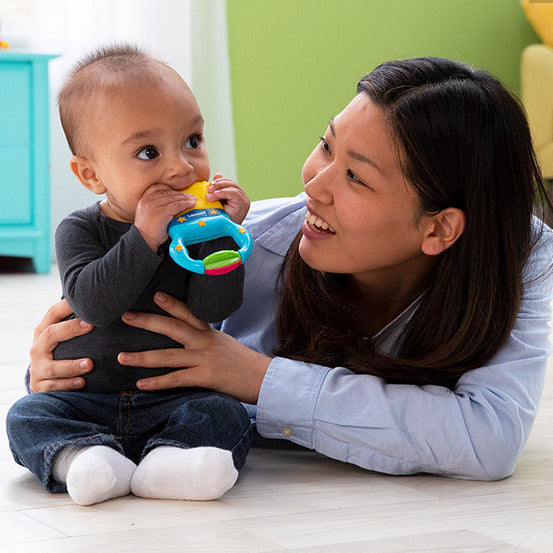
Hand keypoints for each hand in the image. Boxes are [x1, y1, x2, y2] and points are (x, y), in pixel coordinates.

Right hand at [29, 300, 93, 391]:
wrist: (47, 380)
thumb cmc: (64, 351)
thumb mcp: (66, 337)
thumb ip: (80, 322)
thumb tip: (105, 303)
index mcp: (44, 330)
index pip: (53, 313)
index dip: (67, 306)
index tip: (88, 305)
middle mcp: (38, 347)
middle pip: (50, 334)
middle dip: (70, 329)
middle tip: (91, 326)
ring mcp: (37, 367)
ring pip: (52, 367)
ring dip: (72, 365)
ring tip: (90, 364)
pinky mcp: (39, 386)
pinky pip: (53, 386)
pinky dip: (68, 384)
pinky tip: (82, 382)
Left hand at [119, 292, 270, 403]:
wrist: (264, 378)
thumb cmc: (245, 363)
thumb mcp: (226, 345)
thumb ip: (207, 341)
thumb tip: (190, 340)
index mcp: (210, 333)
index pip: (188, 313)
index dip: (171, 303)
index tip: (155, 295)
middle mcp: (205, 342)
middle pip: (172, 328)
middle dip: (147, 322)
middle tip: (126, 316)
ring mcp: (205, 359)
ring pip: (168, 355)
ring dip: (142, 357)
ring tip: (122, 357)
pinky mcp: (206, 377)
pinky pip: (177, 379)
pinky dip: (157, 382)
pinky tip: (141, 384)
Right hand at [135, 184, 196, 250]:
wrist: (144, 240)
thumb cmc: (149, 229)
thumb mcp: (149, 213)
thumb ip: (157, 205)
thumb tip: (173, 201)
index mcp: (144, 198)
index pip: (160, 188)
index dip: (172, 189)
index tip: (180, 192)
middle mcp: (148, 199)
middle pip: (168, 192)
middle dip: (181, 194)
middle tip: (191, 196)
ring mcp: (154, 205)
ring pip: (174, 198)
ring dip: (186, 198)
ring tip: (193, 200)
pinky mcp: (162, 212)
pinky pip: (177, 205)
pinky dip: (186, 204)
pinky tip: (191, 204)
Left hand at [207, 173, 249, 223]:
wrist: (223, 233)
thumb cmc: (219, 218)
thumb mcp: (217, 201)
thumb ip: (217, 189)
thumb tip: (217, 174)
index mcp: (236, 195)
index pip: (228, 183)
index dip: (219, 181)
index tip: (208, 185)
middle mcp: (242, 197)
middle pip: (231, 183)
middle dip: (218, 184)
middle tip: (208, 188)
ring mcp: (244, 200)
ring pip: (232, 187)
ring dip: (219, 188)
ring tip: (210, 193)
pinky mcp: (244, 204)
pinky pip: (234, 193)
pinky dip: (224, 192)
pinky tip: (215, 195)